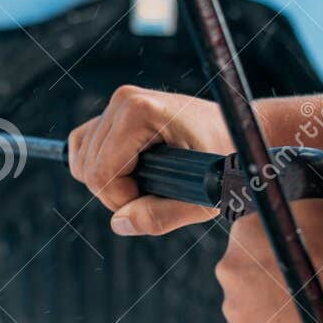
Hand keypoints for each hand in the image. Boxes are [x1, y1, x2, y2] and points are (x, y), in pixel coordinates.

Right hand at [67, 85, 231, 234]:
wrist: (239, 132)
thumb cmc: (227, 161)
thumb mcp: (203, 197)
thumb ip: (161, 216)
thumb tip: (119, 223)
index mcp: (139, 112)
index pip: (102, 175)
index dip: (124, 200)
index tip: (160, 197)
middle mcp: (123, 100)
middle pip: (89, 170)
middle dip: (119, 193)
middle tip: (160, 188)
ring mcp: (117, 103)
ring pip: (82, 162)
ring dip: (112, 182)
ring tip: (152, 177)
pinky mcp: (114, 112)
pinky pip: (82, 149)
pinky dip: (99, 169)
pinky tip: (131, 171)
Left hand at [218, 201, 322, 322]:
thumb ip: (296, 226)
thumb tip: (293, 232)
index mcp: (245, 232)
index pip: (251, 249)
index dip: (277, 262)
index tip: (298, 271)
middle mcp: (231, 272)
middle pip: (246, 287)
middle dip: (271, 294)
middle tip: (307, 300)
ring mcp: (239, 314)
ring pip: (255, 322)